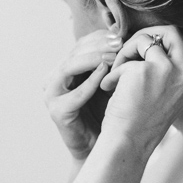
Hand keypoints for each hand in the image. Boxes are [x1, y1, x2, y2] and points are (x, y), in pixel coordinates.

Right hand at [44, 30, 121, 159]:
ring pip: (70, 67)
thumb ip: (114, 62)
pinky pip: (75, 93)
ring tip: (115, 54)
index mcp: (66, 69)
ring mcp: (52, 95)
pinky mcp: (57, 112)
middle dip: (99, 45)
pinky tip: (106, 73)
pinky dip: (90, 81)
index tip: (122, 34)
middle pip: (75, 52)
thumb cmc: (110, 113)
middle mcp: (55, 79)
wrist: (103, 148)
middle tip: (120, 41)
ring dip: (94, 58)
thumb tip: (130, 37)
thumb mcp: (112, 82)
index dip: (101, 37)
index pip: (82, 44)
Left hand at [99, 26, 182, 150]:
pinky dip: (113, 71)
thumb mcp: (164, 93)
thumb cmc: (142, 122)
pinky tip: (109, 88)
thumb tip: (149, 43)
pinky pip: (125, 56)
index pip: (178, 46)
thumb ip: (165, 70)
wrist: (129, 143)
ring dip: (125, 54)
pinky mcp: (145, 69)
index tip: (138, 58)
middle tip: (127, 49)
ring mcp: (168, 69)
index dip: (154, 48)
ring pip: (144, 40)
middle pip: (170, 32)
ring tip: (115, 76)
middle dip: (145, 36)